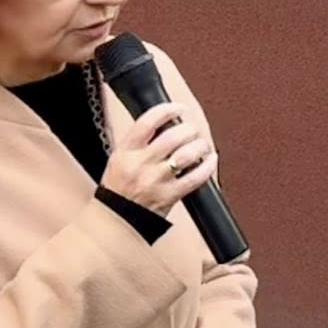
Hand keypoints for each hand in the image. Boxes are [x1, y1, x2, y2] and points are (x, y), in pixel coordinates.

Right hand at [101, 102, 217, 216]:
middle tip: (193, 130)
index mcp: (126, 152)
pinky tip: (211, 160)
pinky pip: (195, 177)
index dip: (168, 110)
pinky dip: (208, 166)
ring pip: (186, 154)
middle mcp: (141, 164)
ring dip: (200, 146)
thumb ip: (139, 142)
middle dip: (189, 129)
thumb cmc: (119, 188)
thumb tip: (167, 122)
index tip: (180, 108)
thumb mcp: (119, 158)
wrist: (116, 219)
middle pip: (173, 136)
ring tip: (203, 145)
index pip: (147, 122)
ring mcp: (156, 180)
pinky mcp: (170, 195)